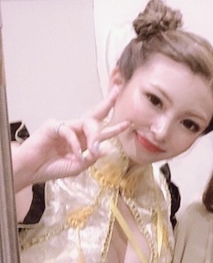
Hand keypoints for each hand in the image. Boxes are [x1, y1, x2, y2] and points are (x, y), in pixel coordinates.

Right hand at [12, 88, 128, 190]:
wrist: (33, 170)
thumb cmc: (53, 168)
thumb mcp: (79, 166)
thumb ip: (92, 158)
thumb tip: (106, 148)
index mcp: (83, 141)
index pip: (101, 131)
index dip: (115, 127)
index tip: (128, 122)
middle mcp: (76, 131)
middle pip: (94, 115)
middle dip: (107, 103)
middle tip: (116, 91)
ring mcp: (64, 127)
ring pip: (86, 123)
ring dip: (93, 136)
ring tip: (91, 150)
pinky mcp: (53, 126)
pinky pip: (70, 132)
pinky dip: (74, 145)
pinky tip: (73, 155)